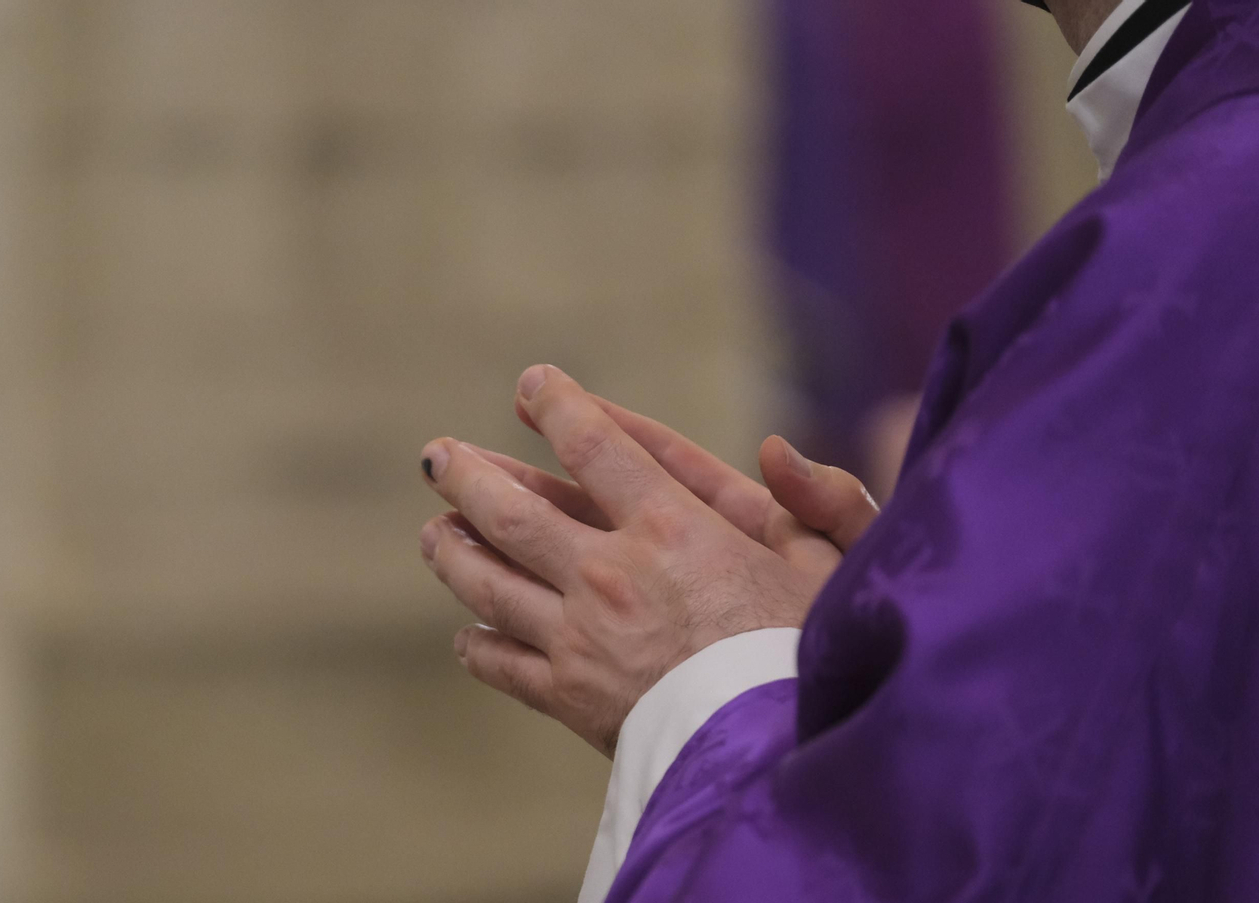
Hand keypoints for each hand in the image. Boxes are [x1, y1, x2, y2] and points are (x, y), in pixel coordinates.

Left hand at [418, 366, 877, 756]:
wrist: (782, 761)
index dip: (555, 405)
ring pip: (490, 582)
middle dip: (468, 475)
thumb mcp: (838, 564)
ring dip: (453, 551)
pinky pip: (505, 666)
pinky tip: (466, 635)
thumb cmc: (820, 655)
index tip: (530, 385)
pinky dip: (478, 647)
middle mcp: (609, 575)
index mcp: (671, 528)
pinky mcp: (571, 699)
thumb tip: (772, 447)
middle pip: (512, 511)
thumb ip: (818, 496)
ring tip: (434, 532)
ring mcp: (580, 639)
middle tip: (437, 455)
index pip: (593, 444)